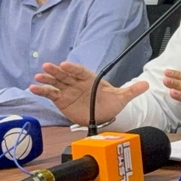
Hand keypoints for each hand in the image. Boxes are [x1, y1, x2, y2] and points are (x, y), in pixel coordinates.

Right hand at [29, 61, 148, 125]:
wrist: (103, 115)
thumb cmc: (111, 103)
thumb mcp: (122, 97)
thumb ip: (132, 91)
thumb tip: (147, 85)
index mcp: (90, 79)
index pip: (80, 71)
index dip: (73, 68)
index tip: (65, 65)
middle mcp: (77, 83)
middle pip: (65, 75)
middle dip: (56, 71)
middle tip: (46, 67)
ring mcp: (68, 90)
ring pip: (56, 83)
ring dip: (47, 80)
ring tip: (38, 78)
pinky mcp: (62, 100)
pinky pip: (51, 94)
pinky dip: (42, 91)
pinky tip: (33, 88)